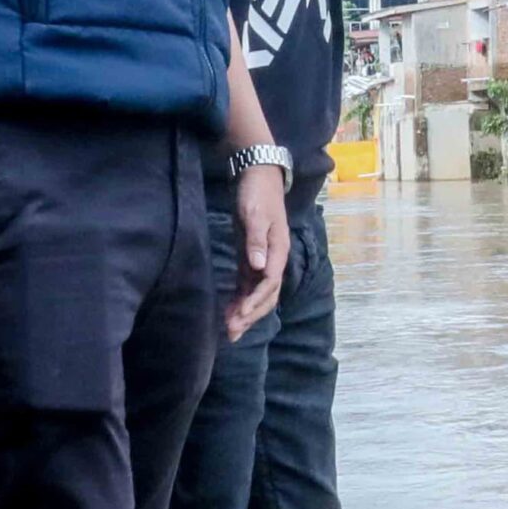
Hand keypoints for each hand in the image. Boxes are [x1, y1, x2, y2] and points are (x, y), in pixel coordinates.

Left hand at [226, 164, 289, 341]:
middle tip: (232, 333)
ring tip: (230, 331)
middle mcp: (273, 258)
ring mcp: (262, 258)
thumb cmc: (257, 193)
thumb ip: (257, 240)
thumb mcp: (255, 214)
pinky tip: (229, 311)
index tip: (239, 316)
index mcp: (278, 250)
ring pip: (257, 293)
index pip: (270, 283)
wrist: (257, 175)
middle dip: (251, 315)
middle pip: (266, 294)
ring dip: (245, 312)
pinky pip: (248, 284)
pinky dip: (240, 298)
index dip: (255, 301)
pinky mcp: (251, 256)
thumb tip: (259, 267)